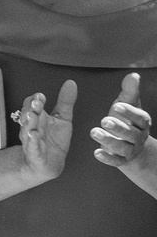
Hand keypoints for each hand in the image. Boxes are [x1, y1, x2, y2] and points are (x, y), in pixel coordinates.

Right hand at [15, 80, 76, 186]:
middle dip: (30, 109)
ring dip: (29, 123)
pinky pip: (32, 147)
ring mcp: (31, 140)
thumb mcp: (63, 119)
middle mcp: (32, 127)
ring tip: (32, 116)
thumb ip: (65, 101)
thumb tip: (71, 83)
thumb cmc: (54, 141)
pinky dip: (32, 141)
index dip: (35, 100)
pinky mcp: (35, 154)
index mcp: (38, 117)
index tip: (41, 96)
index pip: (31, 104)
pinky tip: (34, 135)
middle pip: (27, 114)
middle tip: (37, 103)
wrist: (50, 164)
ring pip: (27, 129)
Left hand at [90, 73, 155, 188]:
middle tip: (104, 120)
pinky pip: (116, 161)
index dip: (130, 112)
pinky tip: (97, 152)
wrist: (132, 145)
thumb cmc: (127, 120)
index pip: (140, 118)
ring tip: (94, 132)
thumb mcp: (127, 104)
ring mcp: (130, 150)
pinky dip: (107, 158)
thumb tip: (134, 75)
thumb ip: (129, 91)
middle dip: (119, 127)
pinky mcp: (121, 159)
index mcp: (142, 123)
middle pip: (132, 134)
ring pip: (122, 147)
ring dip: (109, 140)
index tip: (117, 106)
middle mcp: (138, 137)